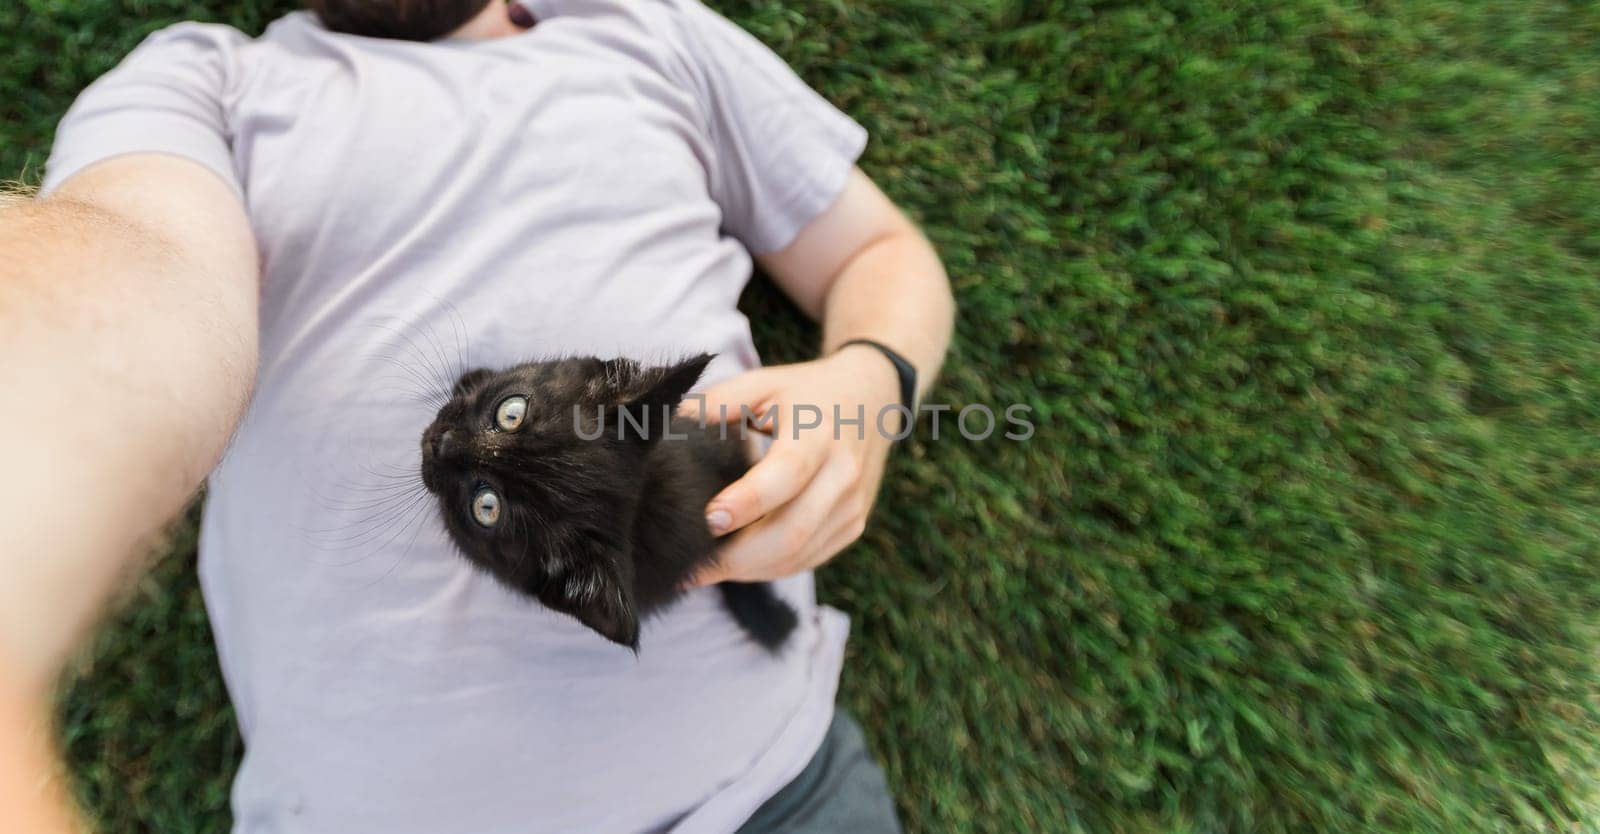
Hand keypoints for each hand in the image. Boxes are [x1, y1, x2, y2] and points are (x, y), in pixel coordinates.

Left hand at [681, 346, 902, 583]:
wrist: (872, 399)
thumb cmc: (805, 392)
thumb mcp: (762, 384)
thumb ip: (715, 406)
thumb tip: (662, 434)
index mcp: (819, 434)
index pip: (786, 476)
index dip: (747, 502)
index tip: (708, 519)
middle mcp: (843, 475)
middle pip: (791, 532)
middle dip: (736, 557)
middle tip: (688, 566)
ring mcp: (852, 507)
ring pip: (796, 556)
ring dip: (746, 569)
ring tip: (702, 570)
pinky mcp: (852, 527)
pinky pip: (806, 560)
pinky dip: (767, 568)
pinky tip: (735, 563)